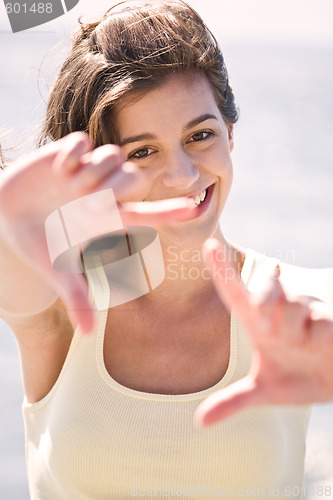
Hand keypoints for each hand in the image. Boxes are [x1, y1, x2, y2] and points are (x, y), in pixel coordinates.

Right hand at [0, 132, 195, 332]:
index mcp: (107, 218)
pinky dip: (71, 155)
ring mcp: (88, 170)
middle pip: (135, 177)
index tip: (195, 209)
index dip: (170, 212)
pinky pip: (83, 143)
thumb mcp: (56, 269)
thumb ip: (75, 295)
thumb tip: (88, 333)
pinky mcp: (69, 152)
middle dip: (115, 185)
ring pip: (112, 155)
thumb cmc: (36, 241)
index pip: (146, 214)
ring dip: (91, 172)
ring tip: (68, 184)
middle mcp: (104, 192)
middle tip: (84, 197)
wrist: (6, 211)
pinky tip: (57, 168)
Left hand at [195, 238, 332, 425]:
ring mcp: (305, 311)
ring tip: (304, 348)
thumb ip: (234, 402)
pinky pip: (320, 322)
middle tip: (271, 329)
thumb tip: (199, 422)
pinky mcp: (330, 318)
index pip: (234, 291)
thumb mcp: (264, 392)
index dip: (221, 269)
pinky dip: (319, 341)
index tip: (208, 246)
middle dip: (265, 300)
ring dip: (297, 334)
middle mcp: (279, 310)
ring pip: (292, 306)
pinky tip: (323, 347)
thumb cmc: (296, 379)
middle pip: (264, 288)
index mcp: (257, 322)